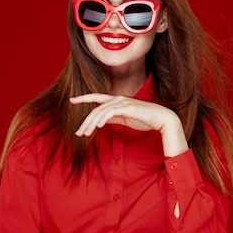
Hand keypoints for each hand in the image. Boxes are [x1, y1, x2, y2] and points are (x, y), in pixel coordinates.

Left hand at [70, 94, 188, 156]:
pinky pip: (110, 112)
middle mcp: (118, 99)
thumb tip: (101, 121)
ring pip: (100, 112)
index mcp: (117, 101)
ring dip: (91, 124)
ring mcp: (122, 102)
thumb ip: (113, 118)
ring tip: (85, 134)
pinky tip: (97, 127)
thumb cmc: (145, 119)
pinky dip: (102, 119)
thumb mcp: (125, 119)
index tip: (72, 100)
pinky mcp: (127, 107)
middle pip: (96, 109)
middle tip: (78, 133)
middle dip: (85, 121)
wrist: (161, 119)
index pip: (97, 98)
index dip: (84, 98)